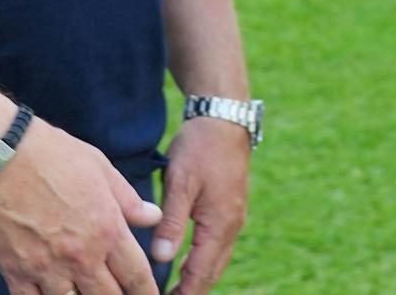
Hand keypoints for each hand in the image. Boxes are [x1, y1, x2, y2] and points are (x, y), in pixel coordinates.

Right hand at [0, 119, 163, 294]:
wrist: (0, 156)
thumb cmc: (53, 155)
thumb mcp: (101, 168)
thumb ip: (128, 200)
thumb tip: (153, 217)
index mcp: (107, 230)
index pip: (136, 277)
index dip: (147, 292)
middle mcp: (81, 256)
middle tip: (114, 290)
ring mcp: (47, 268)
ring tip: (81, 288)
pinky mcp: (15, 272)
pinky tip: (47, 291)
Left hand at [151, 116, 250, 293]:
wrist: (224, 119)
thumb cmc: (200, 147)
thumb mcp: (180, 183)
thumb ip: (172, 222)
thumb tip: (161, 258)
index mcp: (219, 224)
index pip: (201, 273)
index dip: (184, 293)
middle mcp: (232, 226)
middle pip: (212, 272)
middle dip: (192, 290)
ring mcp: (234, 217)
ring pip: (217, 259)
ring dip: (198, 277)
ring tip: (177, 290)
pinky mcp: (231, 208)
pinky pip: (219, 245)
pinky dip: (204, 260)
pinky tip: (189, 262)